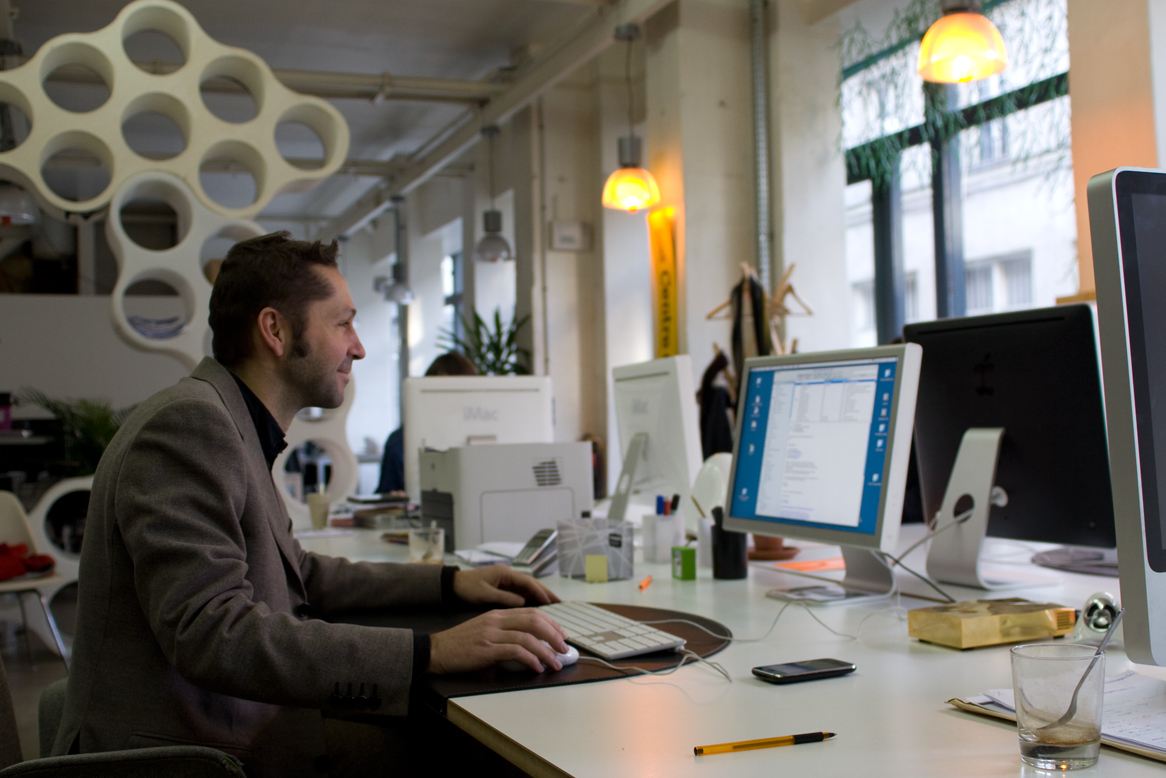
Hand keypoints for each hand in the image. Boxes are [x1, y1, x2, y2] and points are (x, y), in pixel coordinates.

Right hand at [429, 608, 568, 673]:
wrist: (435, 651)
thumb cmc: (459, 645)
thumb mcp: (483, 631)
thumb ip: (503, 634)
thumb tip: (526, 648)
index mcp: (497, 614)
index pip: (531, 612)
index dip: (550, 622)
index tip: (561, 634)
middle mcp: (496, 620)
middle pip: (534, 620)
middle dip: (554, 635)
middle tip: (564, 648)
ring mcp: (491, 634)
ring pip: (528, 637)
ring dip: (546, 651)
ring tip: (555, 663)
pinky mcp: (486, 649)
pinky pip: (516, 651)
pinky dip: (531, 659)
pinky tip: (537, 667)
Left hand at [452, 565, 560, 607]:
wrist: (452, 585)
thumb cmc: (467, 588)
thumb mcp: (485, 594)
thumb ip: (504, 597)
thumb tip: (523, 602)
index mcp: (505, 574)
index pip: (528, 582)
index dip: (541, 592)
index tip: (552, 602)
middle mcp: (509, 575)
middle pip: (532, 584)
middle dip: (546, 593)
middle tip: (559, 603)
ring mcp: (506, 581)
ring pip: (528, 589)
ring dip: (540, 597)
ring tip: (553, 606)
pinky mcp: (503, 588)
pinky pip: (521, 594)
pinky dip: (530, 600)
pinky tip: (537, 608)